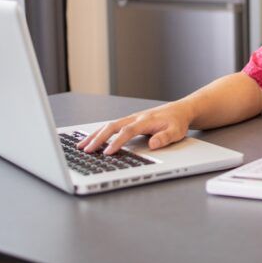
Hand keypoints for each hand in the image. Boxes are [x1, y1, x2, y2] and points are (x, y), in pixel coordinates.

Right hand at [77, 100, 193, 154]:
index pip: (128, 131)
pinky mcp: (129, 121)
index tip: (107, 152)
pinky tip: (91, 140)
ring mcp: (131, 118)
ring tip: (81, 146)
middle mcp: (135, 117)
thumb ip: (165, 138)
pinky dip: (99, 132)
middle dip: (98, 138)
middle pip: (112, 126)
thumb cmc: (177, 122)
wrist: (180, 110)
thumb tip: (152, 144)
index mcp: (146, 120)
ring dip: (95, 135)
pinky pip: (111, 126)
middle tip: (86, 150)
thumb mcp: (176, 131)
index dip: (117, 142)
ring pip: (109, 125)